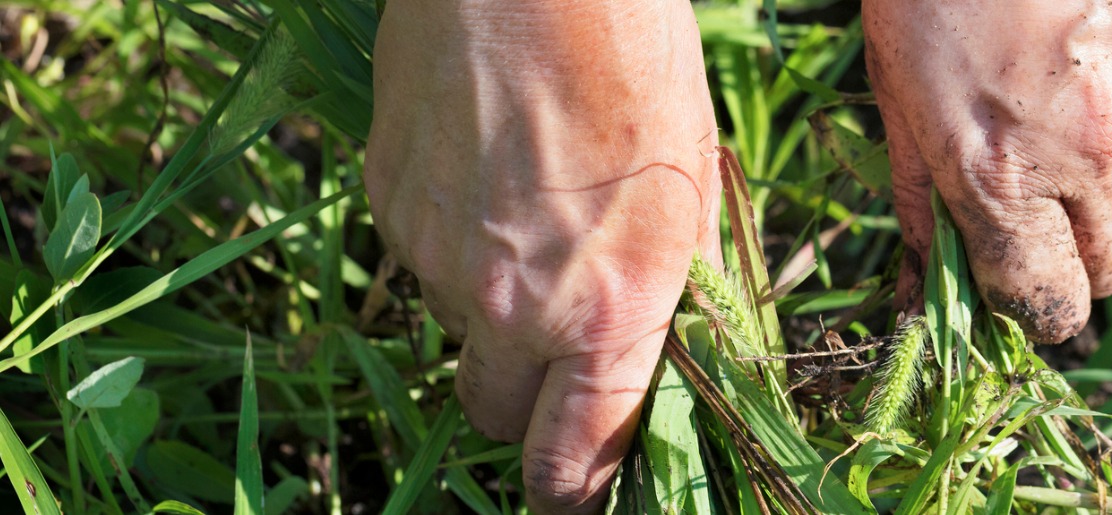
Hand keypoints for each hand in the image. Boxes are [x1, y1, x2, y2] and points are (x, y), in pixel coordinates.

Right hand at [363, 1, 719, 511]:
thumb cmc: (638, 66)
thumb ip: (669, 294)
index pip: (570, 463)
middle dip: (525, 404)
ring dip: (487, 310)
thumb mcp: (694, 192)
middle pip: (495, 417)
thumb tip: (655, 358)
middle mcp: (514, 307)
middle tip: (557, 351)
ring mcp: (437, 260)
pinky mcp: (388, 209)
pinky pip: (417, 263)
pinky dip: (449, 245)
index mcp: (609, 312)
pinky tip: (487, 175)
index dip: (574, 489)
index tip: (579, 485)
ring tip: (531, 219)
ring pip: (455, 331)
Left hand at [865, 0, 1111, 341]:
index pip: (1048, 304)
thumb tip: (923, 288)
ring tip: (1055, 74)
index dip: (1036, 307)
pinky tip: (1090, 24)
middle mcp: (1090, 148)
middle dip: (1082, 252)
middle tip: (1045, 200)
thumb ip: (922, 196)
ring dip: (1107, 152)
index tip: (1024, 289)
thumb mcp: (896, 88)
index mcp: (1002, 175)